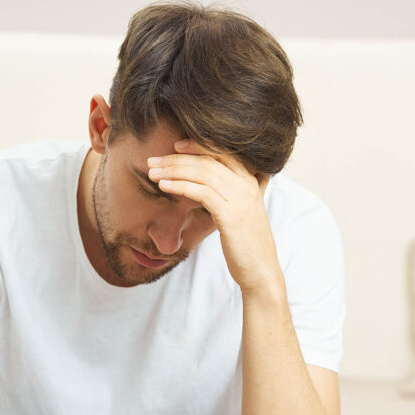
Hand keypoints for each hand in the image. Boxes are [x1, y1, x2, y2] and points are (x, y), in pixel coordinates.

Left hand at [147, 140, 282, 294]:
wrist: (261, 271)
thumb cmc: (247, 245)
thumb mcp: (243, 213)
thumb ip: (234, 195)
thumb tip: (212, 187)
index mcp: (250, 181)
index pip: (223, 150)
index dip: (198, 144)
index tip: (175, 146)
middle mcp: (247, 185)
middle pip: (208, 159)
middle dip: (177, 158)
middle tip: (153, 160)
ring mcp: (240, 199)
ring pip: (202, 172)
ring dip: (173, 170)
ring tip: (152, 172)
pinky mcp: (231, 215)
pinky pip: (201, 192)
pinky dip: (180, 186)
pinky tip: (164, 186)